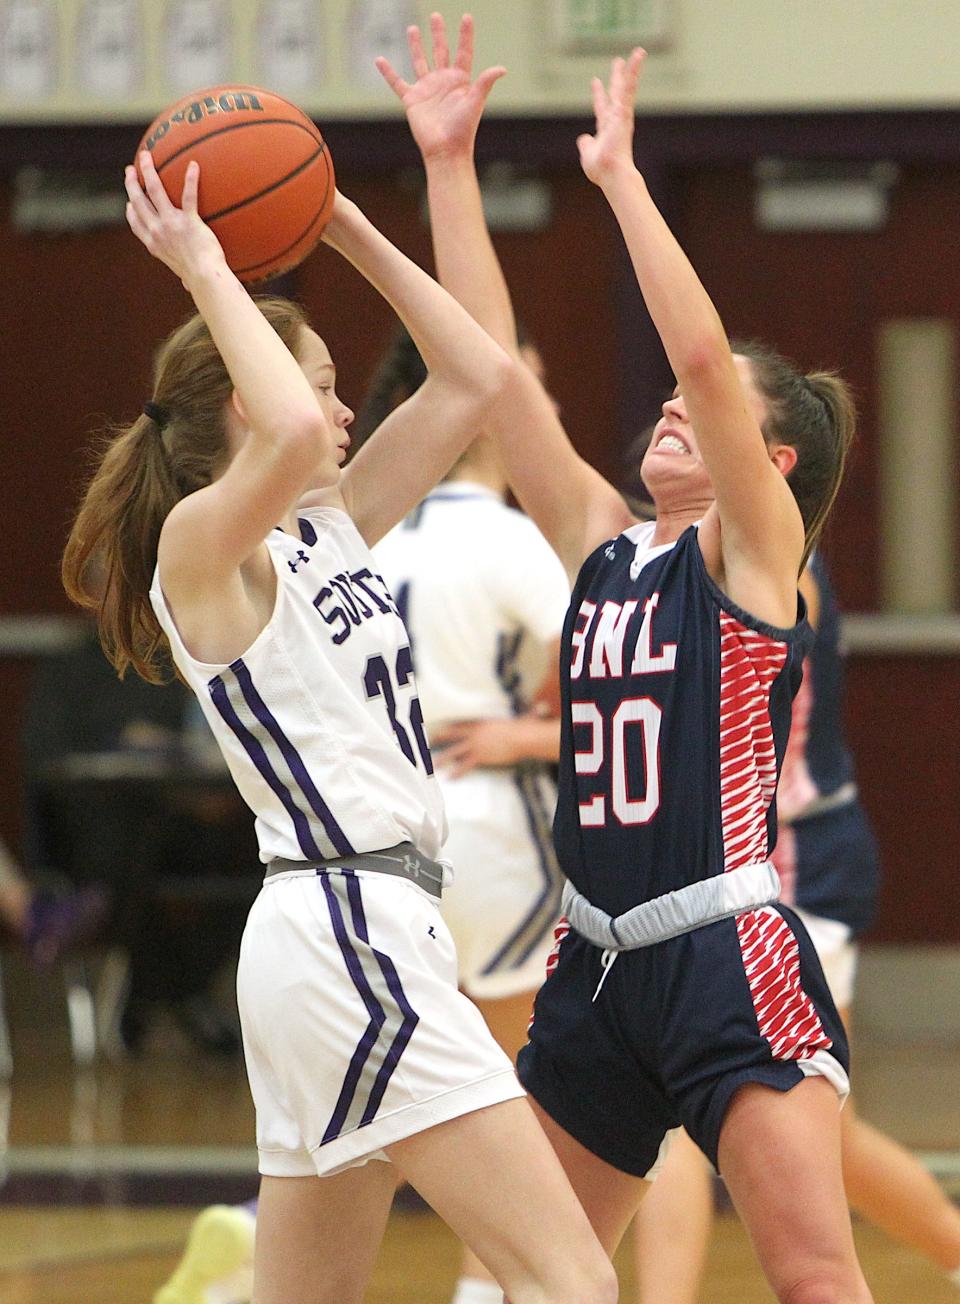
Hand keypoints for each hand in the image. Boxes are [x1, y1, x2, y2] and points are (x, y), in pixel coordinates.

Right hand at [124, 151, 225, 285]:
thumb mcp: (184, 277)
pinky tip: (193, 165)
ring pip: (154, 190)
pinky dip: (190, 179)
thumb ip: (184, 275)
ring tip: (146, 155)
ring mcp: (171, 224)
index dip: (131, 210)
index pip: (136, 223)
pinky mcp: (188, 221)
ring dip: (148, 170)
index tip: (129, 202)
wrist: (205, 278)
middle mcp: (157, 231)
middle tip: (130, 170)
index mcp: (153, 244)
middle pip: (138, 201)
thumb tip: (188, 286)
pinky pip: (188, 195)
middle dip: (131, 183)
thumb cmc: (199, 280)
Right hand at [376, 12, 505, 161]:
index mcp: (460, 80)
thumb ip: (485, 83)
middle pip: (440, 51)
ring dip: (416, 45)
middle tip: (436, 16)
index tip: (467, 17)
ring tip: (412, 28)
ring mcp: (427, 89)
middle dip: (438, 33)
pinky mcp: (412, 99)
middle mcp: (443, 81)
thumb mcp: (475, 103)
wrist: (445, 150)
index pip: (463, 52)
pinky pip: (397, 82)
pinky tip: (379, 60)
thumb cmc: (462, 130)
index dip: (465, 35)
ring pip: (420, 61)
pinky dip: (387, 72)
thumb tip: (502, 69)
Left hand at [433, 717, 533, 777]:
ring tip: (433, 764)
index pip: (462, 724)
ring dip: (443, 758)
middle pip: (452, 734)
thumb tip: (538, 710)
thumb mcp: (519, 720)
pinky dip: (457, 772)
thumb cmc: (522, 729)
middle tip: (429, 740)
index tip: (441, 727)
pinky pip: (465, 765)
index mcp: (481, 723)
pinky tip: (450, 777)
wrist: (521, 736)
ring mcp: (476, 744)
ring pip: (454, 751)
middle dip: (440, 737)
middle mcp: (475, 733)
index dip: (451, 726)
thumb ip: (523, 716)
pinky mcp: (480, 756)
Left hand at [576, 48, 645, 187]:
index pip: (602, 107)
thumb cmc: (601, 169)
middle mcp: (615, 119)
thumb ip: (586, 145)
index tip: (595, 81)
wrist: (611, 173)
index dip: (598, 94)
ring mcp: (621, 114)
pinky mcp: (625, 110)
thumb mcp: (587, 154)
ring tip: (638, 52)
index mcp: (606, 129)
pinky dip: (633, 71)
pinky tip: (638, 56)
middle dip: (616, 77)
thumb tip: (583, 139)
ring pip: (626, 87)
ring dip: (632, 69)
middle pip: (616, 93)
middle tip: (618, 61)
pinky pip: (629, 86)